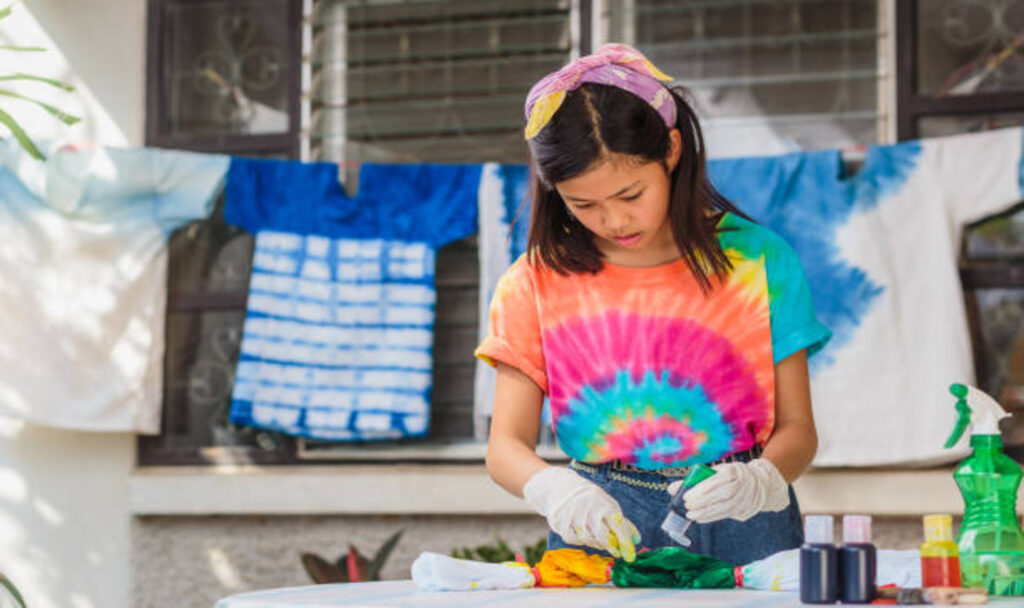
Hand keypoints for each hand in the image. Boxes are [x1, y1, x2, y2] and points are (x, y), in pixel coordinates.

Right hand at [523, 467, 639, 560]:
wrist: (560, 486)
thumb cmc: (590, 499)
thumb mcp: (607, 504)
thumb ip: (622, 522)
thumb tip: (637, 540)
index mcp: (603, 504)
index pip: (618, 525)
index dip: (625, 543)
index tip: (630, 557)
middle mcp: (589, 510)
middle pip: (603, 536)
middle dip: (611, 546)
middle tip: (617, 552)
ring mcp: (574, 516)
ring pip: (588, 540)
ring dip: (596, 543)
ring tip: (598, 539)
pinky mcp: (561, 523)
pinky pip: (573, 540)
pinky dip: (580, 540)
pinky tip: (582, 534)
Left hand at [667, 459, 789, 522]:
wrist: (758, 483)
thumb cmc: (729, 475)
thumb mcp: (716, 472)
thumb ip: (695, 479)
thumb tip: (671, 488)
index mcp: (732, 471)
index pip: (715, 481)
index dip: (701, 490)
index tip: (687, 496)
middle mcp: (740, 485)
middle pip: (720, 495)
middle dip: (702, 502)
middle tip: (687, 507)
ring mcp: (743, 497)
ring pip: (724, 507)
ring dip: (706, 513)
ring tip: (691, 516)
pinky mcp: (742, 508)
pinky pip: (726, 514)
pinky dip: (712, 517)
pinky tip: (700, 519)